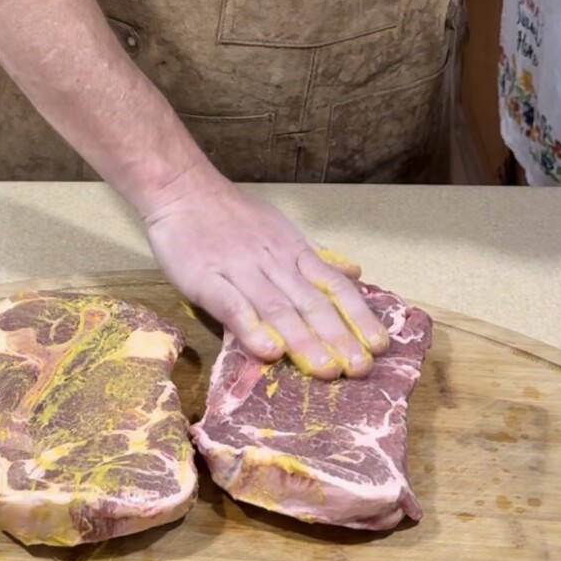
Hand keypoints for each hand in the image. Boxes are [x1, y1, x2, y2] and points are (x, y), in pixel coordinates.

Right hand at [141, 170, 390, 376]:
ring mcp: (239, 270)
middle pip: (310, 302)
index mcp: (292, 251)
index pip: (333, 285)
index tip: (379, 344)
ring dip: (304, 341)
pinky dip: (252, 329)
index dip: (357, 315)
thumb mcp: (280, 227)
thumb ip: (314, 256)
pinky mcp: (205, 278)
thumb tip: (354, 273)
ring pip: (277, 309)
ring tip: (325, 371)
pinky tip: (269, 352)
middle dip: (338, 337)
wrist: (181, 188)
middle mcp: (272, 262)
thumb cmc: (231, 213)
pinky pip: (232, 305)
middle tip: (360, 369)